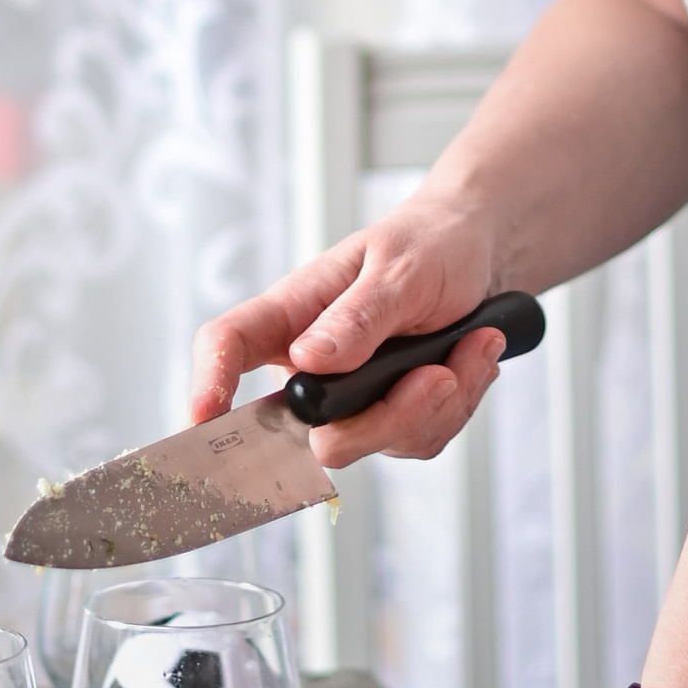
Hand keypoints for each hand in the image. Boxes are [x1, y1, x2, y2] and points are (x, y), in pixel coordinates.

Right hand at [188, 201, 511, 473]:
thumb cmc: (431, 244)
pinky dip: (459, 403)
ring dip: (441, 401)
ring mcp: (350, 398)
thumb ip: (359, 316)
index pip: (229, 344)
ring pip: (376, 443)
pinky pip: (419, 441)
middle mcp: (311, 365)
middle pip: (312, 432)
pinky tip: (471, 359)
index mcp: (294, 312)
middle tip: (438, 375)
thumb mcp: (401, 267)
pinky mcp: (389, 417)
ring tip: (472, 345)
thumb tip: (309, 358)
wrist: (483, 257)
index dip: (208, 381)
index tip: (204, 416)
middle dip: (388, 416)